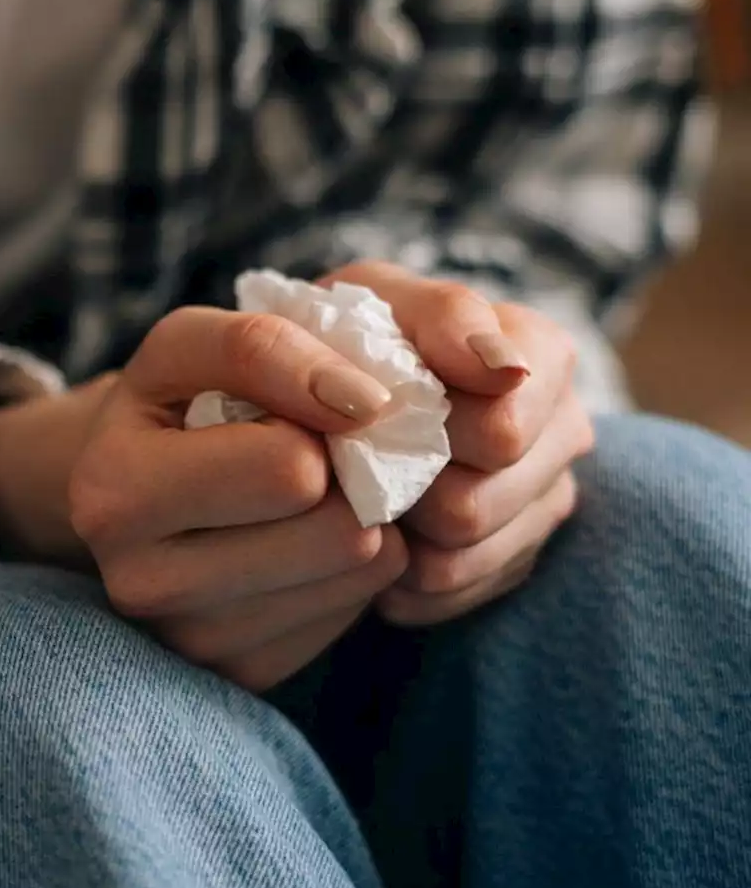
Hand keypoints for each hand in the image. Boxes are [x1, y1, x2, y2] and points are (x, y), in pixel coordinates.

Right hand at [66, 307, 408, 690]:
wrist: (135, 486)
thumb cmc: (172, 403)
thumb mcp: (191, 343)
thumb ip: (266, 346)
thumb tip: (367, 407)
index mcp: (115, 493)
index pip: (291, 467)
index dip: (322, 418)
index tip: (309, 404)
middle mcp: (142, 585)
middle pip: (339, 530)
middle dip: (348, 474)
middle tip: (315, 451)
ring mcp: (193, 642)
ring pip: (362, 570)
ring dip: (361, 515)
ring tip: (307, 493)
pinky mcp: (241, 673)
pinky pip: (356, 608)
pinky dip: (350, 565)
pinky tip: (302, 539)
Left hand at [322, 262, 594, 626]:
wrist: (326, 390)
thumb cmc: (351, 333)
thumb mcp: (379, 294)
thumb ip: (444, 318)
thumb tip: (503, 370)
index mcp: (541, 356)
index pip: (502, 430)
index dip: (429, 431)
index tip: (374, 411)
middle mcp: (561, 431)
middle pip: (476, 504)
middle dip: (404, 486)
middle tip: (360, 459)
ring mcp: (542, 502)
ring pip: (460, 556)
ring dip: (397, 532)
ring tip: (365, 494)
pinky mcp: (512, 560)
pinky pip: (449, 592)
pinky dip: (398, 574)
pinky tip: (378, 535)